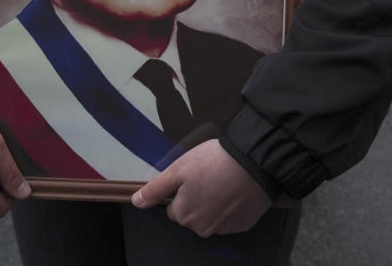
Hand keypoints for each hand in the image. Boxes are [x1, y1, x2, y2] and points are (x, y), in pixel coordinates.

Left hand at [131, 139, 271, 236]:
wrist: (254, 162)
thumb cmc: (213, 162)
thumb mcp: (178, 169)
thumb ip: (156, 189)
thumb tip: (137, 202)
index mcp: (184, 215)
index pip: (174, 209)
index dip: (181, 191)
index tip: (193, 177)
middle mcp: (203, 228)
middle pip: (192, 215)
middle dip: (197, 199)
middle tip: (208, 177)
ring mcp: (225, 228)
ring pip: (211, 217)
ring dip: (214, 203)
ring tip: (223, 181)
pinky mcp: (243, 224)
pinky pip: (230, 218)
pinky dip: (231, 206)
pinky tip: (235, 189)